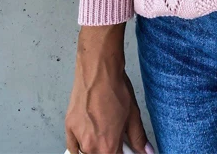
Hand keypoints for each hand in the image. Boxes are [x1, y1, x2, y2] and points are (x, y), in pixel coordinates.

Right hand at [65, 25, 154, 153]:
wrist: (98, 71)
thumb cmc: (114, 88)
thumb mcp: (133, 114)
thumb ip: (138, 137)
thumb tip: (147, 151)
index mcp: (108, 146)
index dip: (123, 152)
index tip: (125, 147)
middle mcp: (91, 146)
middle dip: (110, 149)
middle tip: (116, 135)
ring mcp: (78, 138)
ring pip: (88, 152)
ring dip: (97, 146)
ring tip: (104, 129)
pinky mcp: (68, 127)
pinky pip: (73, 147)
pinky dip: (80, 146)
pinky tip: (89, 136)